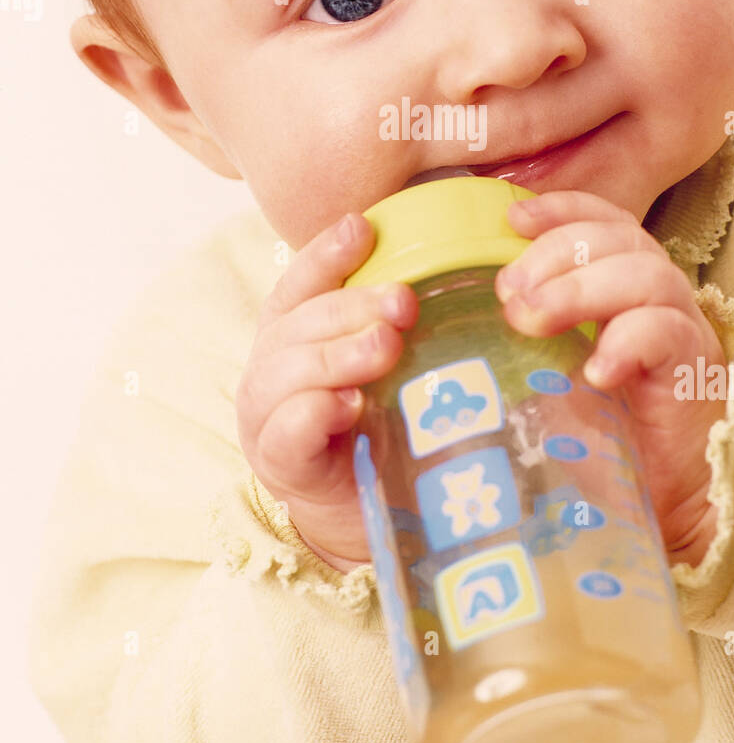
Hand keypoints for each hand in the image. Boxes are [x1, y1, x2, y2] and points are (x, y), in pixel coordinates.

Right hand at [235, 212, 417, 570]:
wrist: (361, 515)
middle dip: (352, 306)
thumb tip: (458, 272)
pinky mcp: (280, 466)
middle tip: (403, 302)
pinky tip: (345, 405)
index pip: (301, 282)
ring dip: (337, 354)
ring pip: (287, 371)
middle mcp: (270, 367)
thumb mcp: (388, 366)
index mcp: (293, 333)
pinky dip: (313, 413)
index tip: (363, 227)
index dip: (327, 253)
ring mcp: (266, 417)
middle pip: (298, 322)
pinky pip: (286, 432)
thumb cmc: (378, 427)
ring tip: (384, 347)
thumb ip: (397, 322)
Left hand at [494, 190, 727, 566]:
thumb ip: (517, 340)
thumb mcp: (545, 376)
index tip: (512, 219)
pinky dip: (627, 342)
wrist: (659, 504)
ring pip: (645, 274)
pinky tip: (594, 371)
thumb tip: (444, 317)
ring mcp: (681, 331)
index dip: (561, 209)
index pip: (600, 221)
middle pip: (618, 237)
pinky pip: (667, 333)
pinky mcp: (697, 374)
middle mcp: (656, 299)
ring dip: (581, 289)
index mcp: (621, 286)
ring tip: (534, 321)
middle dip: (556, 253)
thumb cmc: (595, 439)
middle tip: (510, 293)